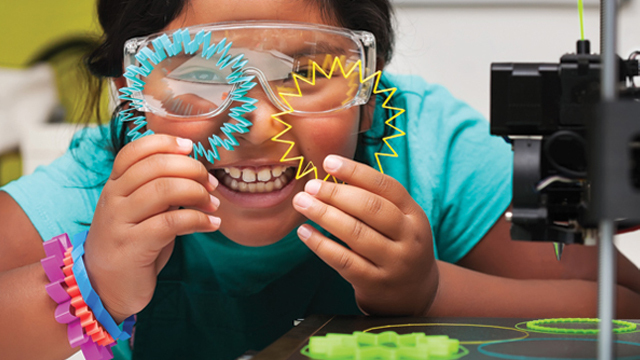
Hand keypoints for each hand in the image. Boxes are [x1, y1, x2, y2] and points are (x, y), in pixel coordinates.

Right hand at [83, 134, 220, 322]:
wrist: (104, 289)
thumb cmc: (132, 245)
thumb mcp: (141, 212)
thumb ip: (159, 190)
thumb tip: (195, 170)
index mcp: (114, 186)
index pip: (134, 151)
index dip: (165, 142)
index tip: (191, 147)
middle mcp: (113, 199)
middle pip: (155, 166)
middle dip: (192, 169)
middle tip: (211, 182)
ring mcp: (120, 223)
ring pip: (164, 190)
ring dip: (198, 193)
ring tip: (213, 205)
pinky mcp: (132, 247)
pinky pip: (171, 222)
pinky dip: (199, 220)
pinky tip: (211, 224)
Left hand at [292, 155, 437, 315]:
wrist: (414, 294)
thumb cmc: (397, 247)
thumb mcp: (400, 221)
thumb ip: (376, 200)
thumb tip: (334, 174)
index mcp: (414, 215)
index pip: (386, 186)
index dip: (356, 172)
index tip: (329, 162)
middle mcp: (409, 237)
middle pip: (371, 208)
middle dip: (336, 194)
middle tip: (311, 185)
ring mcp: (393, 262)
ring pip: (356, 234)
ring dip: (324, 215)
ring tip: (302, 203)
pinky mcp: (375, 283)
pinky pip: (344, 261)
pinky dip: (321, 244)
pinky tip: (305, 232)